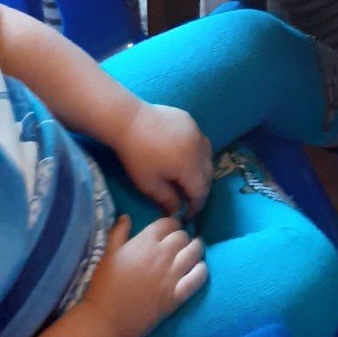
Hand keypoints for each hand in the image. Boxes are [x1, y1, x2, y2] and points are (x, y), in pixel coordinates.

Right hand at [77, 215, 206, 336]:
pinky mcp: (176, 295)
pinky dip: (201, 271)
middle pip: (183, 236)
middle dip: (182, 238)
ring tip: (192, 253)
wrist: (104, 320)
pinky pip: (198, 277)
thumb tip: (126, 216)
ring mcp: (171, 275)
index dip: (171, 226)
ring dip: (195, 250)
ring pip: (195, 252)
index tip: (170, 232)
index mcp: (145, 242)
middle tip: (179, 245)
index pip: (169, 223)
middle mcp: (162, 254)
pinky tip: (198, 270)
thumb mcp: (107, 255)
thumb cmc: (102, 287)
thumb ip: (118, 233)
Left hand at [112, 103, 212, 217]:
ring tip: (188, 178)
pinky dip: (197, 153)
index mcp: (190, 166)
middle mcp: (200, 148)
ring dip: (201, 170)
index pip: (201, 191)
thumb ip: (167, 200)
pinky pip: (200, 140)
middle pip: (208, 174)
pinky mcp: (191, 121)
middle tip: (188, 199)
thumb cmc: (137, 156)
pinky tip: (183, 156)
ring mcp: (197, 131)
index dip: (196, 206)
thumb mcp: (149, 184)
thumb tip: (176, 211)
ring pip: (207, 156)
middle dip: (201, 189)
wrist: (129, 121)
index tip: (188, 215)